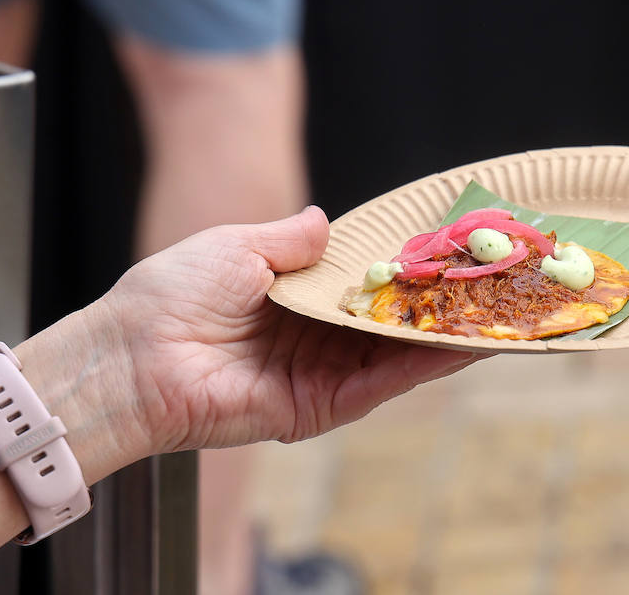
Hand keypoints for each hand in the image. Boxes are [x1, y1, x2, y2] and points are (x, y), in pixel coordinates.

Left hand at [98, 206, 478, 456]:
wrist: (132, 359)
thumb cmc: (170, 296)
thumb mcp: (236, 247)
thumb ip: (288, 239)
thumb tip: (326, 220)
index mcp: (292, 298)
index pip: (363, 282)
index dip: (404, 265)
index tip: (449, 244)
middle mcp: (313, 339)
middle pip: (388, 320)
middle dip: (438, 302)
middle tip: (493, 278)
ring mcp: (319, 375)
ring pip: (395, 353)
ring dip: (445, 334)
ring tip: (496, 308)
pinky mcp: (318, 407)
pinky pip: (380, 384)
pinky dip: (422, 365)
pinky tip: (461, 344)